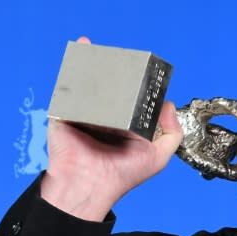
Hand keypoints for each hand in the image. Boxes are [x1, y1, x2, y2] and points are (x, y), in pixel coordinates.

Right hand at [40, 37, 183, 221]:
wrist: (89, 184)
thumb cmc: (122, 175)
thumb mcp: (157, 157)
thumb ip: (172, 134)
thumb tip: (169, 105)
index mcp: (124, 126)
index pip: (133, 99)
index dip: (139, 84)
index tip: (145, 68)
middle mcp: (105, 119)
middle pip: (111, 88)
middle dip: (117, 71)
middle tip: (124, 56)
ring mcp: (84, 114)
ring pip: (91, 85)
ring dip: (95, 65)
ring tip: (103, 49)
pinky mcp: (65, 112)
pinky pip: (69, 87)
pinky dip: (74, 69)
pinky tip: (82, 50)